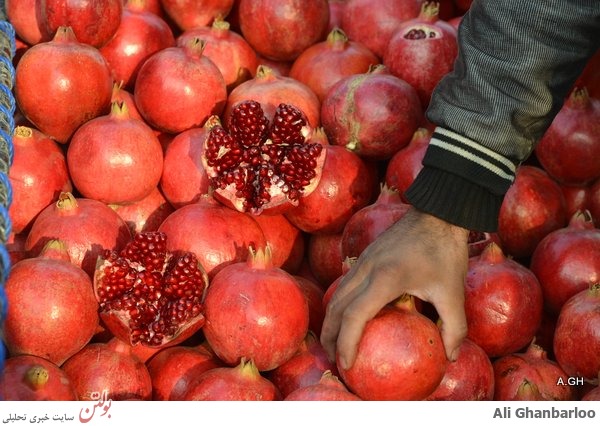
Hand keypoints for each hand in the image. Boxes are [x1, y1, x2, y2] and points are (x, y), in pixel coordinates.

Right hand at [320, 207, 469, 369]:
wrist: (437, 213)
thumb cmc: (445, 251)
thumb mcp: (454, 291)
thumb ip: (454, 327)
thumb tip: (451, 356)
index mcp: (385, 278)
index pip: (354, 315)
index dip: (346, 342)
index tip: (347, 364)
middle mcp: (366, 269)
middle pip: (336, 307)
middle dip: (330, 337)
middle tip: (335, 362)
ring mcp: (362, 260)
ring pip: (335, 295)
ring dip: (331, 321)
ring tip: (336, 344)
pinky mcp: (364, 256)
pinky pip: (344, 285)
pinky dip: (340, 305)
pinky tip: (350, 318)